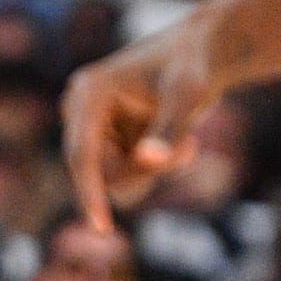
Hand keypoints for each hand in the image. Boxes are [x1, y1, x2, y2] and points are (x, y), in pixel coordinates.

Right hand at [62, 21, 214, 234]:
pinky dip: (153, 168)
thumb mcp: (189, 95)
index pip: (81, 156)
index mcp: (88, 94)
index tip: (102, 228)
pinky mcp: (105, 138)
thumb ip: (169, 129)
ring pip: (113, 179)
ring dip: (154, 171)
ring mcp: (91, 126)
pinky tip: (178, 142)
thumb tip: (147, 161)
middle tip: (191, 150)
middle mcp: (80, 111)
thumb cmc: (194, 66)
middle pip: (101, 174)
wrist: (200, 52)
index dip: (89, 194)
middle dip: (146, 172)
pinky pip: (124, 175)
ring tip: (188, 143)